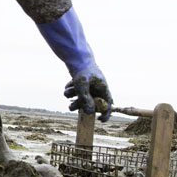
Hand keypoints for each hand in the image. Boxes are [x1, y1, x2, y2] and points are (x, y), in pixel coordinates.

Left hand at [37, 6, 112, 121]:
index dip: (106, 113)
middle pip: (91, 102)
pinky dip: (71, 89)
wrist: (76, 56)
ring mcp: (89, 84)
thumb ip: (86, 99)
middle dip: (80, 105)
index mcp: (103, 88)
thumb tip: (90, 112)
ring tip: (68, 91)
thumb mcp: (83, 86)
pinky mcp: (81, 82)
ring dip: (73, 96)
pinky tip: (69, 83)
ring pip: (81, 97)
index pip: (108, 103)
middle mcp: (97, 87)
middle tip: (72, 107)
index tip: (100, 120)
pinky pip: (76, 91)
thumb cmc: (82, 70)